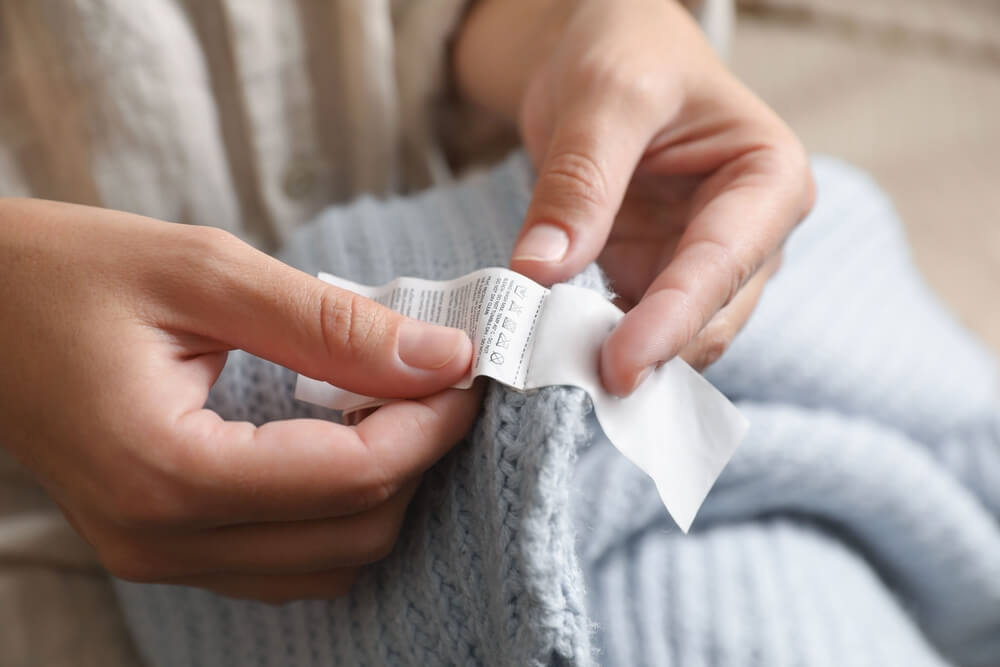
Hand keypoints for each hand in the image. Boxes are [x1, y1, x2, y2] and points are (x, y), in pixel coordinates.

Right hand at [0, 198, 478, 602]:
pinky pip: (287, 561)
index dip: (430, 425)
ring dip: (383, 489)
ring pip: (328, 563)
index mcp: (166, 472)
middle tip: (439, 380)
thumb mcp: (203, 271)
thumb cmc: (69, 274)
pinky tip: (342, 439)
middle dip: (418, 457)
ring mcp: (160, 555)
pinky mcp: (164, 546)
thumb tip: (441, 356)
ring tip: (395, 406)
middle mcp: (162, 538)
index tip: (466, 368)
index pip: (350, 479)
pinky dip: (338, 509)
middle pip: (352, 533)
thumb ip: (329, 323)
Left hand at [455, 0, 813, 394]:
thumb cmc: (627, 51)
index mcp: (769, 179)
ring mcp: (701, 264)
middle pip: (708, 318)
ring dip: (617, 359)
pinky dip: (594, 346)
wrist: (607, 50)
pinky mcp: (655, 279)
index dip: (671, 321)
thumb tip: (539, 272)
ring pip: (672, 339)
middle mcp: (750, 235)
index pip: (722, 265)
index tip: (620, 366)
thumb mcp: (604, 95)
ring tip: (552, 371)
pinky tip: (553, 355)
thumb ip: (579, 181)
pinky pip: (630, 329)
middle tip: (570, 380)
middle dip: (647, 354)